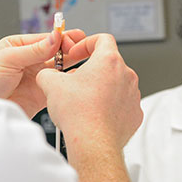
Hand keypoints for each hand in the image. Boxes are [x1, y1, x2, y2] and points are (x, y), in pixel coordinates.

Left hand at [0, 29, 85, 117]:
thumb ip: (34, 50)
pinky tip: (76, 80)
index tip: (73, 38)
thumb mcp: (7, 59)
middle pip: (55, 52)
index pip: (45, 39)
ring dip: (71, 65)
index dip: (60, 38)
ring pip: (59, 69)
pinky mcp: (40, 95)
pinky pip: (58, 87)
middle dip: (70, 49)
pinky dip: (67, 84)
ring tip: (85, 61)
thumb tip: (54, 37)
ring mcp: (36, 78)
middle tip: (84, 47)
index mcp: (18, 47)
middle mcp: (29, 61)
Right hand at [36, 33, 142, 150]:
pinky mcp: (135, 113)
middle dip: (92, 69)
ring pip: (116, 84)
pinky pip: (122, 103)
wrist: (93, 142)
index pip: (103, 39)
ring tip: (84, 101)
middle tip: (75, 81)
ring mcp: (133, 94)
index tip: (77, 53)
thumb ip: (48, 72)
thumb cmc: (79, 113)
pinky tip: (95, 114)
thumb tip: (47, 75)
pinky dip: (110, 105)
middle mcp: (126, 75)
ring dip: (102, 88)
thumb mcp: (51, 84)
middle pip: (109, 63)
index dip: (87, 43)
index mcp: (109, 61)